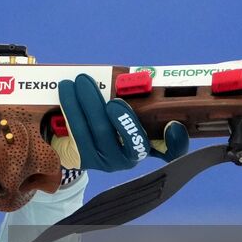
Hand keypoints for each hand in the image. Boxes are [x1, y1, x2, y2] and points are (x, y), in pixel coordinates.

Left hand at [52, 74, 188, 171]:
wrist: (81, 145)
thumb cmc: (112, 122)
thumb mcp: (129, 113)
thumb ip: (139, 100)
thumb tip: (139, 79)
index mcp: (148, 145)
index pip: (171, 151)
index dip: (176, 142)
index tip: (172, 125)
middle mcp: (130, 158)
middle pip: (126, 136)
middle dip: (114, 110)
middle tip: (98, 86)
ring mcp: (106, 161)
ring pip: (96, 132)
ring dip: (82, 104)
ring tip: (73, 83)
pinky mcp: (85, 159)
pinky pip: (76, 134)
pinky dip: (70, 111)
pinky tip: (65, 95)